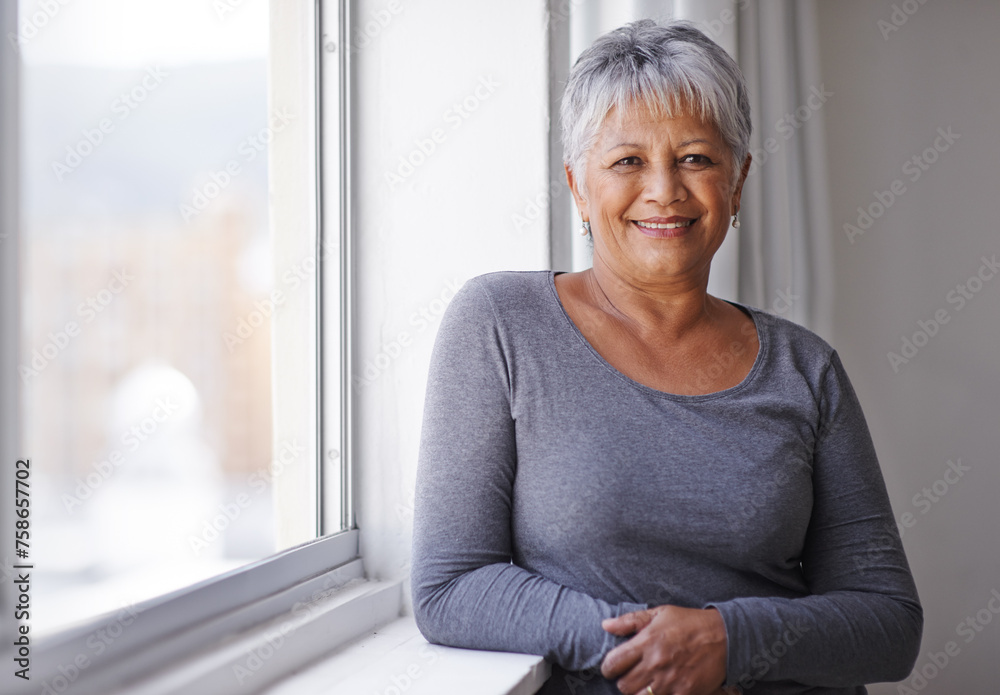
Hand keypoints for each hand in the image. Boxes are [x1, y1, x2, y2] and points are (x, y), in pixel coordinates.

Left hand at [601, 605, 728, 694]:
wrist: (725, 637)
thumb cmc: (690, 623)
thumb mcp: (660, 613)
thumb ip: (630, 621)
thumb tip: (606, 625)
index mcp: (646, 642)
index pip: (613, 663)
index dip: (608, 668)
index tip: (612, 667)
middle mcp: (656, 663)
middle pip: (624, 686)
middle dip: (624, 682)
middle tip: (631, 676)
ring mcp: (670, 681)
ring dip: (640, 692)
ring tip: (646, 683)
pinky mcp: (684, 693)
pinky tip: (663, 689)